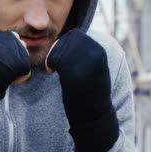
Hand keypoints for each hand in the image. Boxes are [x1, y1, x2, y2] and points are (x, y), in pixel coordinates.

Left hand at [46, 29, 118, 151]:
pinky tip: (51, 71)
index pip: (76, 35)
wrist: (93, 117)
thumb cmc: (87, 94)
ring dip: (53, 56)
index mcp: (101, 51)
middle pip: (67, 37)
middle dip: (57, 49)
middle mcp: (97, 54)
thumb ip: (82, 53)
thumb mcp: (90, 68)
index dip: (64, 44)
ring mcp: (87, 63)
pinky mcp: (75, 73)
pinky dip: (49, 63)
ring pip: (60, 46)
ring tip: (54, 69)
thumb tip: (69, 39)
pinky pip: (55, 58)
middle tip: (54, 65)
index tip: (61, 60)